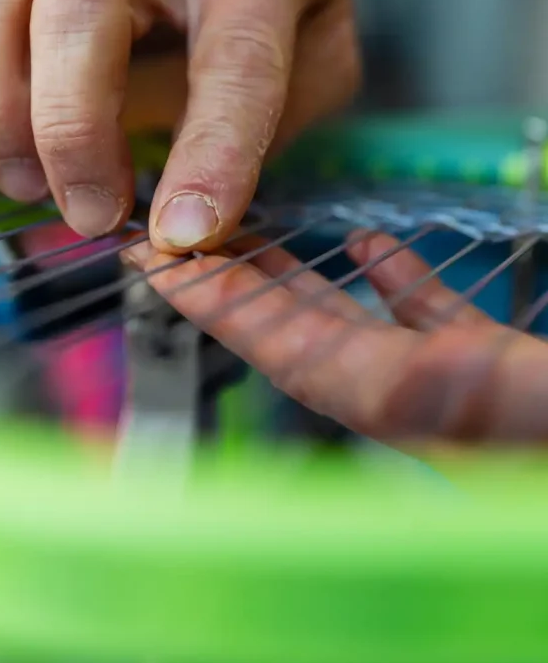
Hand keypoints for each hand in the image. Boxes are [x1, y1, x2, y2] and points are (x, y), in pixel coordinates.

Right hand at [0, 0, 357, 251]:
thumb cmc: (281, 6)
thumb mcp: (322, 61)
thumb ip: (268, 128)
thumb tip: (180, 214)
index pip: (232, 55)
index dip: (209, 152)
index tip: (185, 234)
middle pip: (76, 5)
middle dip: (71, 128)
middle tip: (92, 216)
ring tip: (29, 190)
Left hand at [125, 232, 547, 443]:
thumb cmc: (542, 430)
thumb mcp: (483, 402)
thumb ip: (407, 389)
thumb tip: (326, 368)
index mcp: (389, 400)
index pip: (273, 346)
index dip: (212, 304)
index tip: (154, 264)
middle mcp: (399, 390)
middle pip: (290, 330)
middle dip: (230, 283)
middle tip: (175, 236)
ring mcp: (439, 377)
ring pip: (348, 319)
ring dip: (295, 277)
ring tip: (247, 232)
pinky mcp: (485, 363)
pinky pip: (421, 315)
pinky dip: (390, 279)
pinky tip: (371, 245)